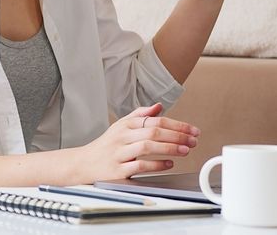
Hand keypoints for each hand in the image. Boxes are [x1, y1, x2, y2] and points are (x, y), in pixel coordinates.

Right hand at [75, 103, 199, 180]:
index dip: (177, 124)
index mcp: (126, 124)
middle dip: (177, 135)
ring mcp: (119, 153)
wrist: (82, 164)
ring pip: (147, 146)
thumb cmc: (106, 145)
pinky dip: (156, 165)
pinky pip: (139, 165)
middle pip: (154, 131)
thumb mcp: (121, 126)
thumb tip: (159, 106)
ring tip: (186, 150)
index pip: (156, 120)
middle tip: (193, 140)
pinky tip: (169, 164)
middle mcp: (122, 136)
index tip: (192, 130)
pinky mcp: (117, 170)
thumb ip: (140, 115)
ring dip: (170, 148)